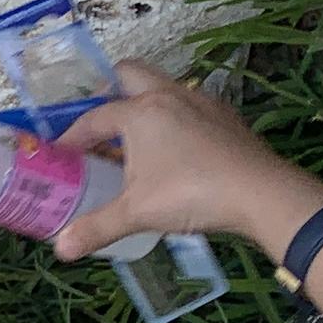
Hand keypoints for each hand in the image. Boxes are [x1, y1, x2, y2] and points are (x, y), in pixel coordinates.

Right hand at [48, 61, 322, 259]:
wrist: (261, 193)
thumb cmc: (192, 194)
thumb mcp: (137, 213)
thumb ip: (97, 227)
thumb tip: (61, 249)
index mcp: (140, 112)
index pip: (93, 118)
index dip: (71, 137)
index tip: (60, 155)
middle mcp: (168, 96)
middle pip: (128, 73)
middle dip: (106, 90)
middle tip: (98, 122)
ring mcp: (200, 102)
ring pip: (161, 86)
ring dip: (142, 103)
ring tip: (134, 138)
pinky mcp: (224, 115)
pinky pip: (188, 104)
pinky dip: (172, 117)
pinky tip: (175, 148)